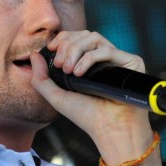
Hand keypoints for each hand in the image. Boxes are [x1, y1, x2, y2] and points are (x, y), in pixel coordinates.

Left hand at [28, 31, 158, 165]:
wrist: (110, 130)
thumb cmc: (87, 116)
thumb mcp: (57, 97)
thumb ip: (41, 77)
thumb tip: (33, 54)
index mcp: (90, 63)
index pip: (76, 38)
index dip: (62, 39)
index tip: (50, 49)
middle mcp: (105, 58)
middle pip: (84, 35)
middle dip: (67, 45)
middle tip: (60, 65)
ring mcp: (118, 59)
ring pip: (94, 38)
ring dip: (76, 49)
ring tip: (69, 70)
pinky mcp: (131, 62)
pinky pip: (107, 50)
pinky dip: (89, 58)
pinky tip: (79, 73)